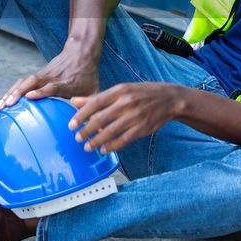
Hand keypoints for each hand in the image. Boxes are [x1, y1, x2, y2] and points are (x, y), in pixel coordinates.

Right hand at [0, 42, 99, 109]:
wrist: (80, 52)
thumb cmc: (88, 75)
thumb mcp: (94, 90)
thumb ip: (92, 108)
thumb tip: (96, 130)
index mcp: (67, 83)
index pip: (52, 87)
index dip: (41, 91)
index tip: (30, 97)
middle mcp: (52, 78)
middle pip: (33, 83)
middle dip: (18, 93)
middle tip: (6, 105)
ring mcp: (43, 75)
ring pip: (24, 82)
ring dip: (11, 93)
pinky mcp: (38, 75)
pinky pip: (22, 83)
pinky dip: (11, 91)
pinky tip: (2, 102)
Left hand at [67, 82, 187, 152]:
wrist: (169, 99)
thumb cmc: (141, 93)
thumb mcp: (120, 90)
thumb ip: (97, 97)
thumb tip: (75, 101)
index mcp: (119, 91)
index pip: (95, 103)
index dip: (81, 114)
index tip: (71, 124)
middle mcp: (126, 103)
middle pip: (101, 118)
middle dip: (86, 130)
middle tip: (77, 137)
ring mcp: (135, 116)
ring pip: (111, 131)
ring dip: (97, 141)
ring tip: (87, 147)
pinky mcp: (143, 128)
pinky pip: (124, 140)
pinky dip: (112, 146)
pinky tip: (104, 150)